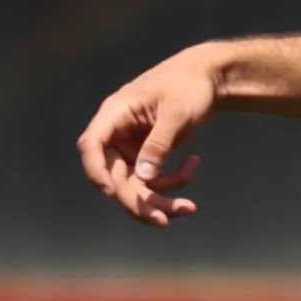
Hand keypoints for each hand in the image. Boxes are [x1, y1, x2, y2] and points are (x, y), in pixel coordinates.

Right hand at [78, 48, 222, 225]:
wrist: (209, 79)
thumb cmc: (190, 87)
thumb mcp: (177, 113)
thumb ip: (159, 144)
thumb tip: (143, 176)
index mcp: (114, 114)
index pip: (91, 145)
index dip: (96, 170)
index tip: (109, 192)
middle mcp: (117, 133)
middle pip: (115, 177)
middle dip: (139, 201)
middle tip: (165, 221)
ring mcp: (131, 147)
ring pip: (136, 185)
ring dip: (161, 199)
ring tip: (191, 209)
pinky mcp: (147, 155)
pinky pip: (154, 180)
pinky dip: (175, 181)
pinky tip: (195, 162)